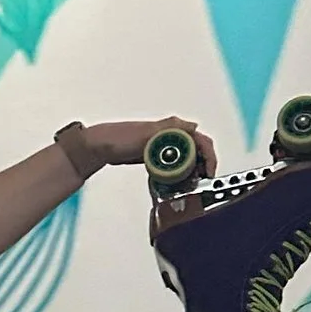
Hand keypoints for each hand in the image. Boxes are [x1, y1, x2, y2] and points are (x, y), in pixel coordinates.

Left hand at [89, 117, 216, 175]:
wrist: (101, 147)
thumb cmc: (120, 138)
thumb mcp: (149, 134)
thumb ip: (171, 130)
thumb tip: (193, 128)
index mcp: (174, 127)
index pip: (202, 140)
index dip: (209, 157)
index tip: (208, 173)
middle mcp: (172, 135)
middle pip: (198, 151)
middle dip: (202, 166)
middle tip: (200, 182)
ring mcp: (165, 146)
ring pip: (188, 159)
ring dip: (191, 172)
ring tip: (190, 184)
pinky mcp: (157, 155)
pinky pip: (175, 165)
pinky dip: (178, 174)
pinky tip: (175, 182)